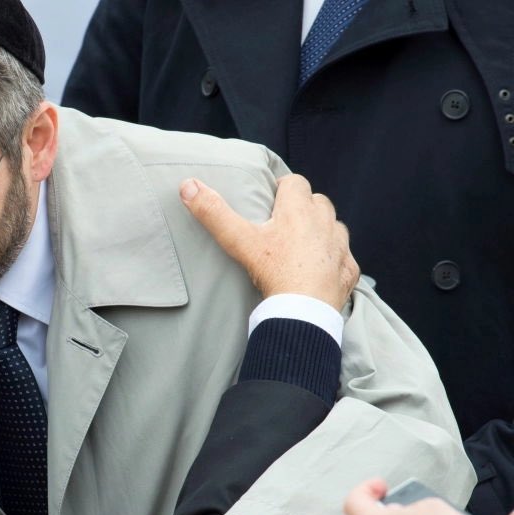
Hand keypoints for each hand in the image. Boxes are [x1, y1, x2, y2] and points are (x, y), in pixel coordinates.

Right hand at [180, 175, 358, 310]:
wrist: (304, 311)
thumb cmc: (274, 272)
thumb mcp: (239, 240)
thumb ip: (213, 212)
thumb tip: (188, 185)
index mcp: (299, 209)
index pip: (294, 182)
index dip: (282, 189)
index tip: (270, 201)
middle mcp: (325, 221)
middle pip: (317, 201)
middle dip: (303, 208)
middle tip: (282, 225)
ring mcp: (340, 246)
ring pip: (333, 227)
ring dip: (321, 231)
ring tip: (301, 246)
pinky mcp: (349, 270)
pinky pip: (343, 257)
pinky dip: (332, 260)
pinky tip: (318, 271)